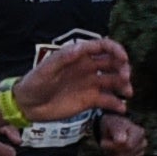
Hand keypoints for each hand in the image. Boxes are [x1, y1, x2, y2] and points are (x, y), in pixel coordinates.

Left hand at [15, 36, 131, 121]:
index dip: (116, 50)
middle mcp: (88, 68)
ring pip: (113, 81)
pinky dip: (116, 103)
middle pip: (112, 63)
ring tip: (127, 93)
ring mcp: (90, 84)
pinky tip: (122, 108)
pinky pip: (107, 100)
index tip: (123, 59)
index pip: (102, 47)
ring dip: (123, 85)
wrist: (28, 105)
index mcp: (78, 56)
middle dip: (123, 68)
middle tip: (125, 78)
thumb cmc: (34, 83)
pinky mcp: (90, 100)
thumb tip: (79, 49)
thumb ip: (62, 59)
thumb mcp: (46, 69)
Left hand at [98, 114, 145, 155]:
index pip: (128, 146)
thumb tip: (120, 141)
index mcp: (138, 132)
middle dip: (113, 154)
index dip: (114, 147)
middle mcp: (142, 143)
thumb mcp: (112, 124)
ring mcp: (140, 153)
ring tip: (109, 152)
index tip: (103, 143)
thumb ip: (117, 131)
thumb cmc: (113, 126)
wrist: (113, 131)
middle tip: (105, 148)